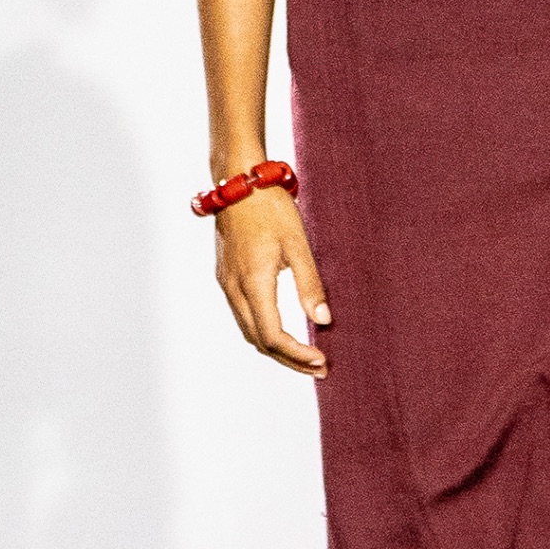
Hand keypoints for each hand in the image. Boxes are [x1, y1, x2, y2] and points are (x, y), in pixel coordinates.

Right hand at [214, 188, 330, 376]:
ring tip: (304, 355)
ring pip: (249, 331)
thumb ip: (309, 284)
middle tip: (318, 367)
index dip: (296, 355)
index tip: (321, 360)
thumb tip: (323, 320)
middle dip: (288, 359)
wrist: (239, 181)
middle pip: (259, 341)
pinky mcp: (226, 276)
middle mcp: (235, 288)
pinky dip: (263, 331)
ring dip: (275, 348)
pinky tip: (283, 330)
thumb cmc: (270, 207)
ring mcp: (227, 283)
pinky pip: (243, 315)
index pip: (273, 336)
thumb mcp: (298, 244)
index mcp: (253, 282)